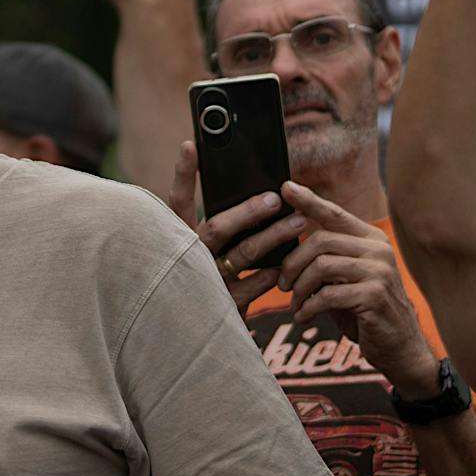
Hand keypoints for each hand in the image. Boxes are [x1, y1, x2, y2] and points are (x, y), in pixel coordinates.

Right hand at [169, 141, 303, 321]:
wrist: (195, 331)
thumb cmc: (209, 277)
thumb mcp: (207, 250)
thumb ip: (222, 227)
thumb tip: (261, 195)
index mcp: (179, 238)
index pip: (178, 201)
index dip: (183, 174)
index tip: (191, 144)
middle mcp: (188, 257)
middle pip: (218, 227)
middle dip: (248, 210)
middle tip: (274, 197)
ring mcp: (205, 282)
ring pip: (244, 254)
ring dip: (274, 236)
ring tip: (298, 221)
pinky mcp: (224, 306)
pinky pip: (254, 286)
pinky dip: (272, 273)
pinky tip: (287, 265)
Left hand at [273, 181, 435, 391]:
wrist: (399, 348)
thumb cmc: (364, 311)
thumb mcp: (345, 279)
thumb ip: (327, 258)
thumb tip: (286, 238)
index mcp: (371, 239)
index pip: (334, 213)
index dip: (308, 200)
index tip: (285, 187)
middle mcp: (378, 249)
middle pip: (320, 240)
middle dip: (293, 263)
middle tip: (282, 285)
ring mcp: (379, 271)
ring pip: (321, 266)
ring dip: (300, 288)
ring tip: (294, 305)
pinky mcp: (375, 295)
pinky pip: (328, 294)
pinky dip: (308, 307)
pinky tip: (302, 317)